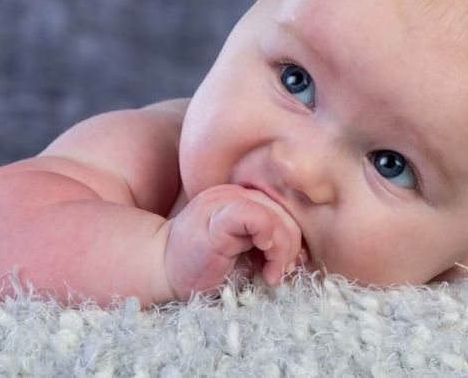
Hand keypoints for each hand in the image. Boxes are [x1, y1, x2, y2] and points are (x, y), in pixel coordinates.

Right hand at [163, 184, 302, 300]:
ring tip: (271, 274)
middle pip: (286, 210)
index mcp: (244, 196)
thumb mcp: (247, 251)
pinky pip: (256, 216)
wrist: (162, 270)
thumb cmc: (205, 265)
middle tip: (279, 273)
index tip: (288, 262)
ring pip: (276, 214)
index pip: (286, 206)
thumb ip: (271, 242)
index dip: (295, 234)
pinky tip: (263, 261)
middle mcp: (235, 192)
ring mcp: (224, 201)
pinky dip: (269, 237)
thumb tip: (306, 251)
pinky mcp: (216, 218)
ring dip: (283, 250)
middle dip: (292, 246)